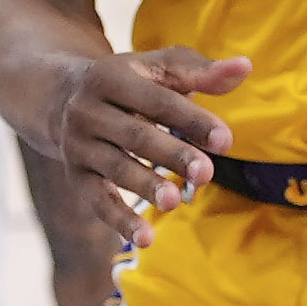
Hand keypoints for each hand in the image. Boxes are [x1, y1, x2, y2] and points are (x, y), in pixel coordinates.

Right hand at [47, 45, 252, 247]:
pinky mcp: (76, 175)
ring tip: (174, 201)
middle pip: (135, 134)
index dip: (192, 119)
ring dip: (146, 185)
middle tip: (206, 173)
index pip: (157, 100)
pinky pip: (98, 200)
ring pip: (116, 167)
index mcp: (111, 75)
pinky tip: (146, 239)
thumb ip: (201, 71)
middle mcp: (88, 109)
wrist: (62, 96)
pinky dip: (120, 220)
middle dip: (172, 155)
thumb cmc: (130, 83)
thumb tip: (245, 66)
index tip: (225, 141)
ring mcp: (78, 144)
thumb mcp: (159, 69)